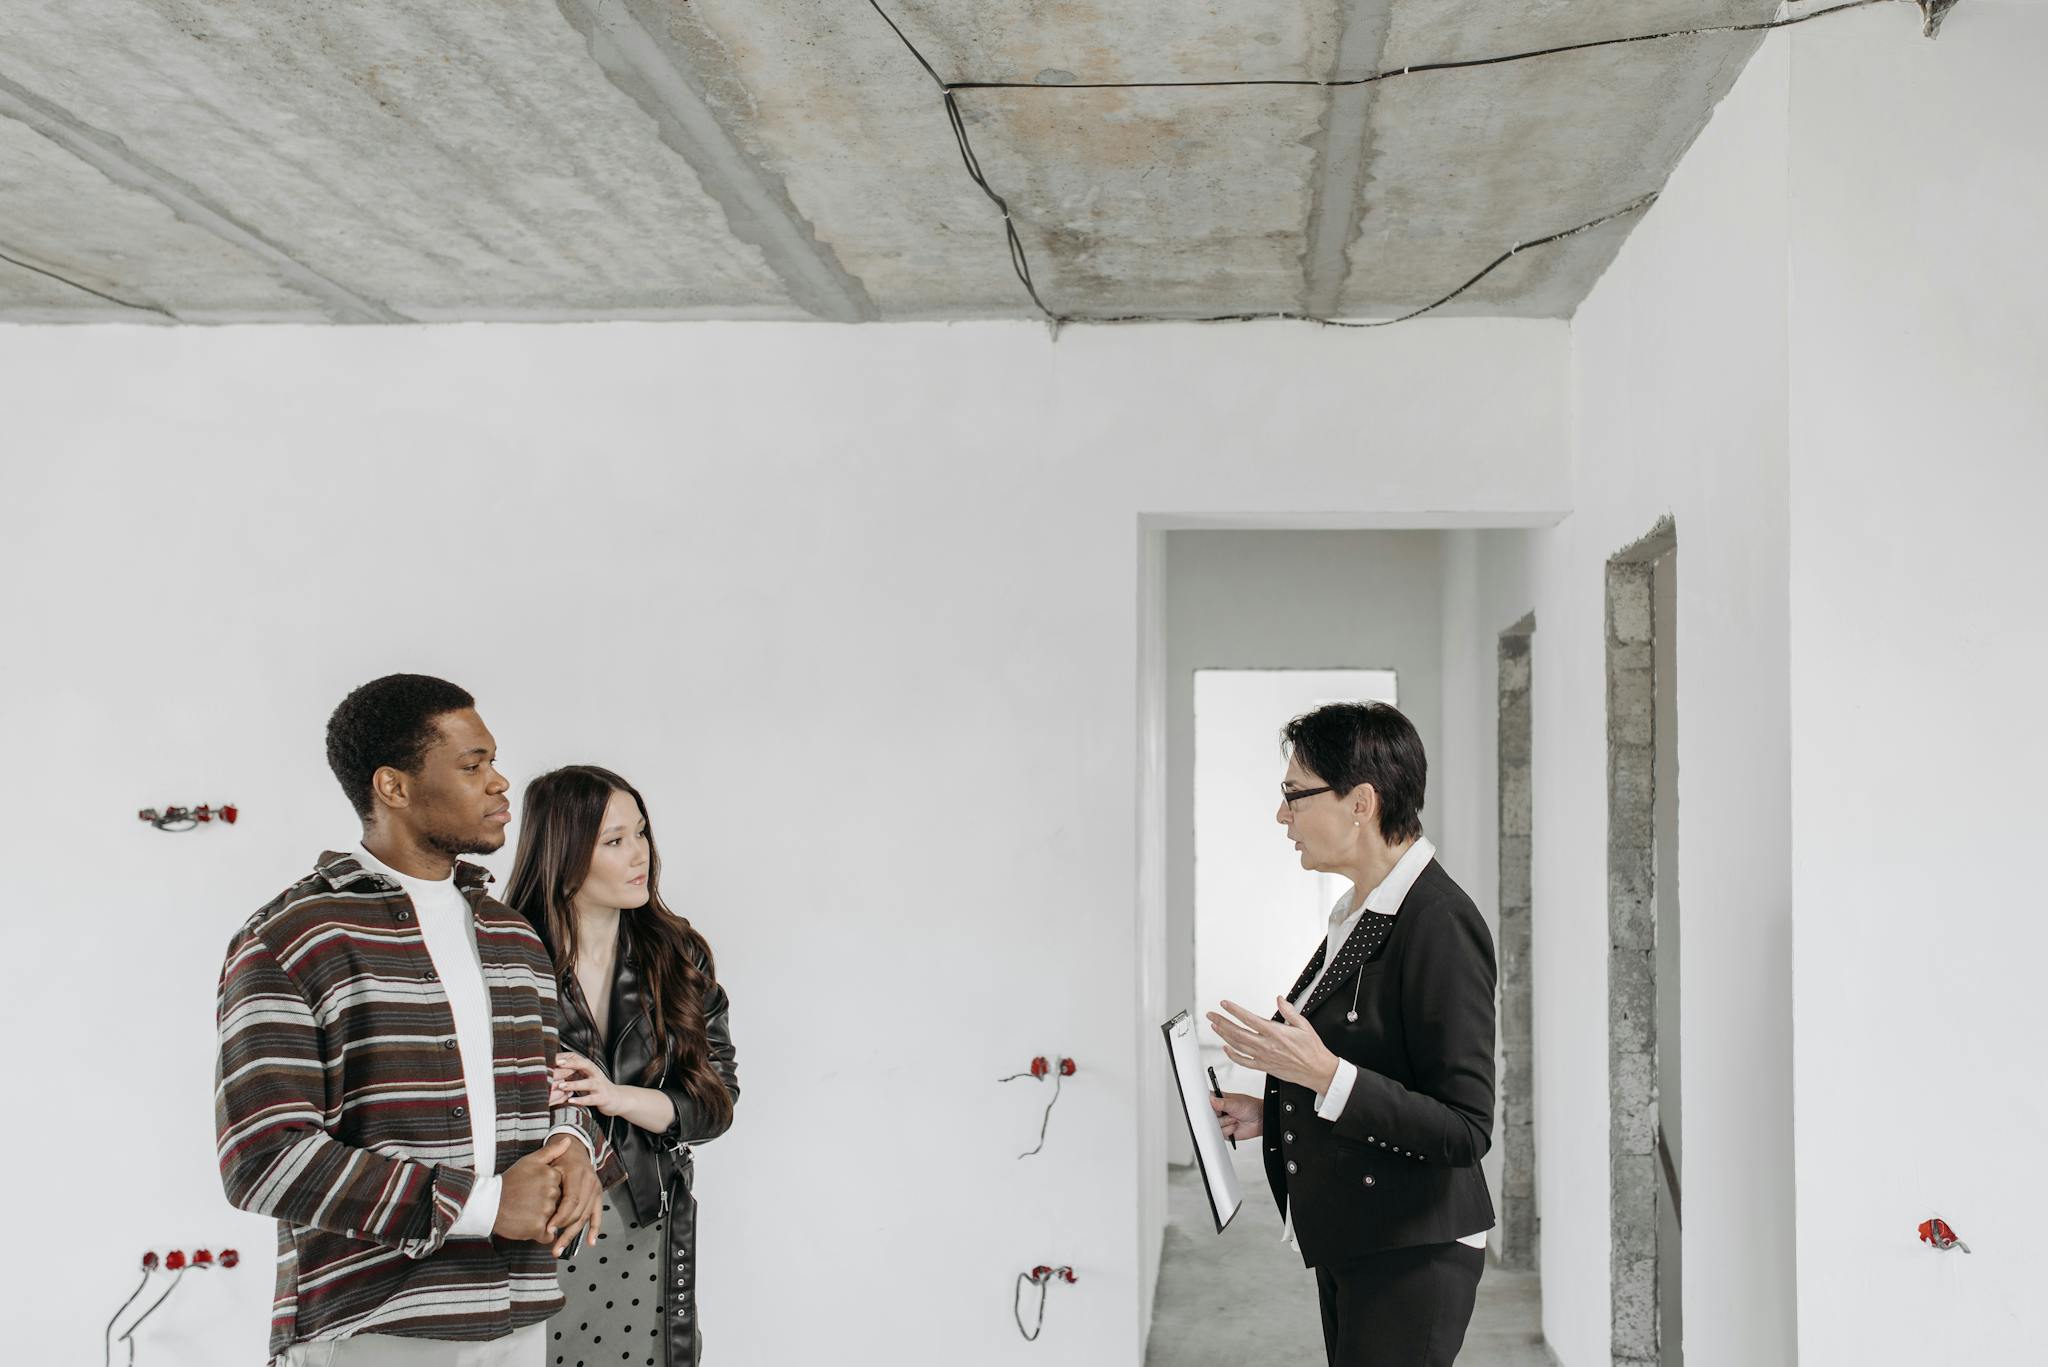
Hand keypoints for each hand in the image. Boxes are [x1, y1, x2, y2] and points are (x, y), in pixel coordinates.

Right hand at [493, 1136, 567, 1242]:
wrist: (488, 1204)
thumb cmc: (509, 1183)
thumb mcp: (529, 1161)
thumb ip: (551, 1151)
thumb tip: (568, 1140)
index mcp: (552, 1175)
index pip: (562, 1187)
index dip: (549, 1191)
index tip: (536, 1190)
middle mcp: (551, 1193)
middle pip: (559, 1203)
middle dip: (548, 1205)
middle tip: (529, 1202)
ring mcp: (545, 1211)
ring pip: (555, 1219)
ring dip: (544, 1219)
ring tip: (527, 1212)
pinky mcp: (537, 1228)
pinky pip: (548, 1235)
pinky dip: (541, 1234)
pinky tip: (528, 1224)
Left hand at [540, 1135, 603, 1256]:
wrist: (574, 1149)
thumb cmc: (558, 1158)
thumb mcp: (548, 1160)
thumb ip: (544, 1176)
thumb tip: (541, 1194)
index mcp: (576, 1173)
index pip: (571, 1200)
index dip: (560, 1217)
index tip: (548, 1229)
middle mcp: (589, 1181)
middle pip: (579, 1212)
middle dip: (565, 1231)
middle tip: (552, 1244)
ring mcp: (595, 1189)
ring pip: (585, 1216)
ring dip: (574, 1235)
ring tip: (560, 1249)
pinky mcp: (598, 1195)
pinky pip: (597, 1214)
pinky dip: (594, 1229)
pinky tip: (590, 1242)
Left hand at [550, 1051, 621, 1115]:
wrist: (617, 1098)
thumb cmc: (597, 1087)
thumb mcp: (586, 1076)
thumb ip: (574, 1071)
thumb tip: (553, 1068)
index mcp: (590, 1067)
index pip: (578, 1058)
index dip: (566, 1057)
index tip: (552, 1057)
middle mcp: (595, 1074)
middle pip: (585, 1065)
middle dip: (571, 1064)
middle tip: (558, 1064)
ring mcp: (599, 1085)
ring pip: (587, 1083)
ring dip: (573, 1084)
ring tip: (561, 1086)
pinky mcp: (602, 1098)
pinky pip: (590, 1099)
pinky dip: (580, 1100)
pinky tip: (570, 1100)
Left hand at [1206, 998, 1340, 1093]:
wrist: (1317, 1071)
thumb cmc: (1312, 1049)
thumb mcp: (1303, 1025)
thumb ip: (1289, 1010)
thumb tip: (1279, 999)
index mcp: (1275, 1032)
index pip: (1249, 1019)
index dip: (1234, 1010)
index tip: (1225, 1004)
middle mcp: (1267, 1045)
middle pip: (1238, 1032)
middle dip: (1222, 1022)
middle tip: (1212, 1014)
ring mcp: (1264, 1057)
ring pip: (1238, 1046)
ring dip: (1224, 1035)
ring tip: (1215, 1027)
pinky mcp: (1264, 1067)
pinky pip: (1244, 1061)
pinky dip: (1233, 1055)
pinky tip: (1226, 1049)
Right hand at [1210, 1090, 1263, 1140]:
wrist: (1260, 1120)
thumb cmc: (1250, 1107)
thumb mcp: (1235, 1103)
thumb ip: (1222, 1103)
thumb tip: (1211, 1100)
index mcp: (1219, 1100)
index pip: (1206, 1101)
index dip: (1204, 1105)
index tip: (1208, 1107)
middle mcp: (1218, 1111)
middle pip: (1207, 1116)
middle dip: (1217, 1116)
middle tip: (1223, 1113)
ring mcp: (1221, 1121)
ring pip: (1214, 1125)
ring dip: (1225, 1123)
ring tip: (1234, 1119)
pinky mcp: (1224, 1132)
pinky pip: (1221, 1133)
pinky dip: (1228, 1130)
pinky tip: (1234, 1126)